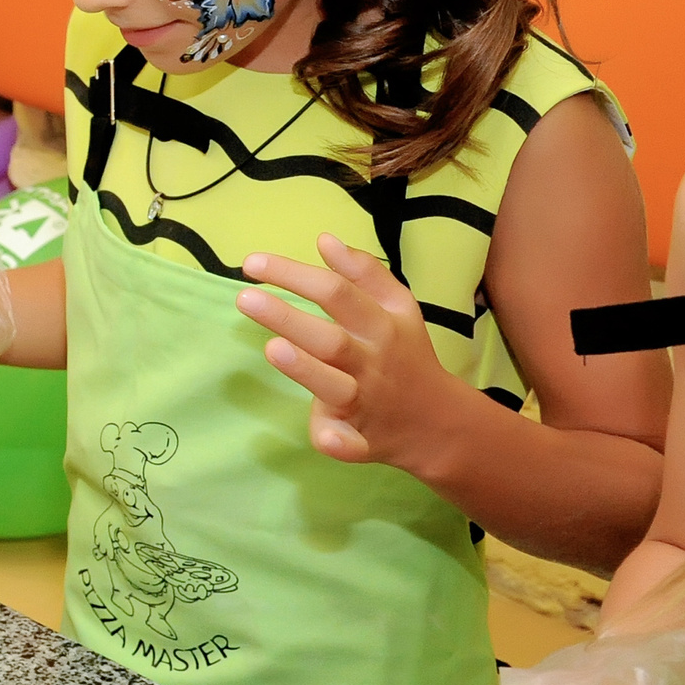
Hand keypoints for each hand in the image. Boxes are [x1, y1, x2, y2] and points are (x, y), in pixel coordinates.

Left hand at [238, 234, 467, 471]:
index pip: (335, 292)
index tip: (252, 263)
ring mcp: (366, 403)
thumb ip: (363, 273)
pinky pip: (349, 444)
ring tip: (272, 348)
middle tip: (245, 298)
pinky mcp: (361, 441)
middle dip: (287, 317)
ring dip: (306, 370)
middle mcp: (372, 362)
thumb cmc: (405, 356)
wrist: (439, 423)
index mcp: (380, 326)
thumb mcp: (398, 308)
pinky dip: (338, 441)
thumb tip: (324, 239)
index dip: (294, 274)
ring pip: (335, 387)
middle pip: (330, 337)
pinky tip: (324, 436)